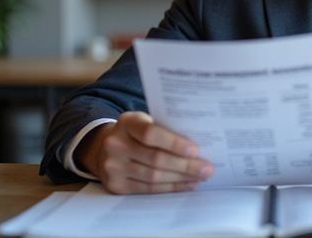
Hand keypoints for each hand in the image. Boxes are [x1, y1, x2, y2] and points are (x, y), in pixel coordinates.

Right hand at [74, 111, 213, 193]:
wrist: (103, 147)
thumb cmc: (136, 132)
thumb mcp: (145, 121)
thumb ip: (165, 128)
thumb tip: (199, 143)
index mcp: (127, 123)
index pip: (151, 134)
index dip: (174, 143)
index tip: (196, 150)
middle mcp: (115, 144)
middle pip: (155, 159)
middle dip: (185, 166)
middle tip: (207, 169)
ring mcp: (113, 167)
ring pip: (153, 177)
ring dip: (180, 179)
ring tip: (200, 178)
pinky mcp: (116, 186)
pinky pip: (147, 190)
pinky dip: (170, 188)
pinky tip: (186, 184)